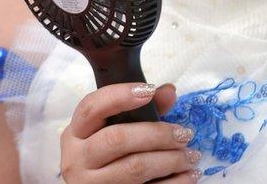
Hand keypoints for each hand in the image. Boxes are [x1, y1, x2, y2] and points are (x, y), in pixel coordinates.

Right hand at [59, 82, 201, 182]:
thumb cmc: (105, 156)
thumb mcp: (112, 130)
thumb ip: (141, 108)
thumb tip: (169, 91)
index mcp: (76, 134)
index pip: (91, 108)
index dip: (120, 96)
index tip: (149, 91)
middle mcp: (76, 159)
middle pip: (117, 139)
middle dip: (158, 134)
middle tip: (185, 134)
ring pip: (135, 168)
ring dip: (171, 160)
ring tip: (191, 156)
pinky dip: (175, 182)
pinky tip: (189, 175)